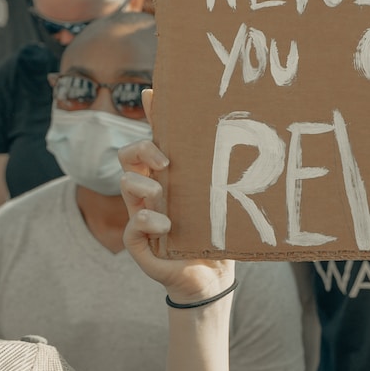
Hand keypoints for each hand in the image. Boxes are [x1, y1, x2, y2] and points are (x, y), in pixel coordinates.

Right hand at [119, 91, 233, 302]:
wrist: (213, 277)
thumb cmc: (217, 234)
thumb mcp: (221, 201)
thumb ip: (222, 177)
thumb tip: (245, 139)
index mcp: (170, 177)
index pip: (156, 139)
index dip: (151, 115)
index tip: (153, 93)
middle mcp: (151, 192)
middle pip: (128, 157)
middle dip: (141, 151)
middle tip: (165, 161)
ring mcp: (142, 216)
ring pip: (125, 185)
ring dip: (142, 186)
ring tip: (163, 198)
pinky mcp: (140, 243)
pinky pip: (131, 227)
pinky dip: (143, 221)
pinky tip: (164, 225)